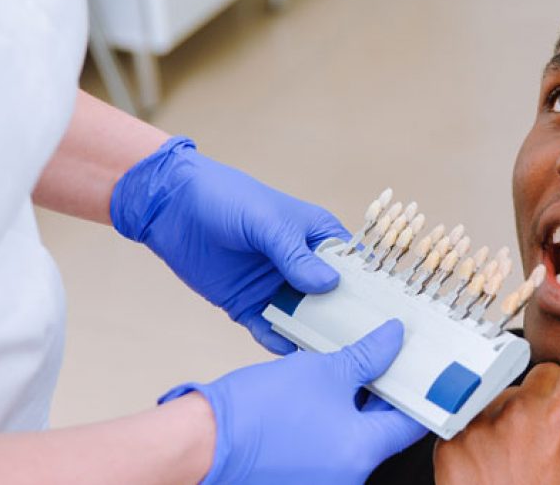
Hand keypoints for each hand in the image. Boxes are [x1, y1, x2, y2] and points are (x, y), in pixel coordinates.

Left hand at [111, 136, 349, 352]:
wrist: (171, 207)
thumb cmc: (227, 198)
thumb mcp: (267, 222)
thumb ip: (296, 255)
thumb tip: (328, 285)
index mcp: (318, 238)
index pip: (354, 268)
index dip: (370, 290)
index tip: (388, 316)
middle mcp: (303, 267)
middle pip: (333, 301)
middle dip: (345, 321)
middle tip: (363, 348)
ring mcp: (276, 288)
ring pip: (304, 320)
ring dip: (314, 337)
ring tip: (331, 361)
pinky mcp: (249, 305)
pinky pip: (269, 331)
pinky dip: (279, 343)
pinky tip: (289, 356)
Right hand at [160, 319, 427, 484]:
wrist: (200, 443)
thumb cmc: (258, 410)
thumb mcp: (323, 370)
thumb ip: (367, 357)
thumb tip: (393, 340)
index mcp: (363, 452)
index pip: (412, 422)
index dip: (419, 390)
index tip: (422, 368)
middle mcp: (350, 475)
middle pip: (383, 431)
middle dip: (384, 394)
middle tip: (384, 358)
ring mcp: (325, 480)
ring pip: (355, 437)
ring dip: (356, 406)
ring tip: (349, 370)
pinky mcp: (301, 478)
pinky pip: (329, 447)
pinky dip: (332, 422)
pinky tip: (321, 394)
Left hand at [434, 244, 559, 484]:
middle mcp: (524, 413)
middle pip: (543, 374)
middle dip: (554, 397)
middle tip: (559, 448)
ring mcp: (484, 425)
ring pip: (507, 393)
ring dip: (516, 416)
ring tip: (525, 464)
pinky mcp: (450, 441)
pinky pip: (471, 411)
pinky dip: (483, 428)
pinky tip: (497, 465)